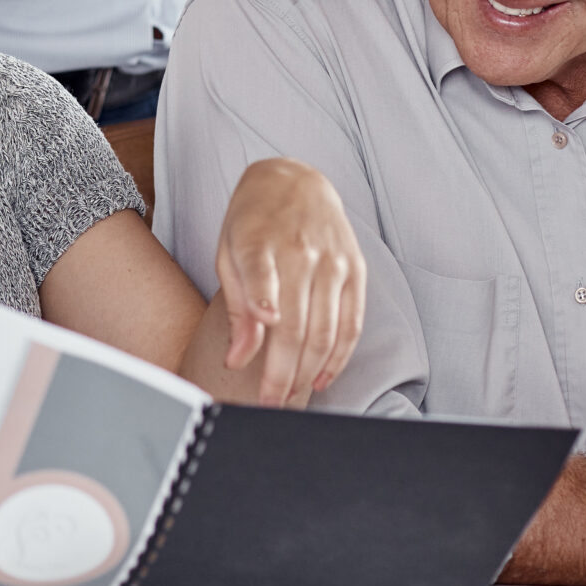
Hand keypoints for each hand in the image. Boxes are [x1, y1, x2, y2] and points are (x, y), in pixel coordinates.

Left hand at [213, 158, 364, 405]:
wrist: (294, 179)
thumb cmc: (252, 221)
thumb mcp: (229, 252)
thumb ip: (237, 306)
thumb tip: (239, 360)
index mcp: (260, 240)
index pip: (261, 281)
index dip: (260, 317)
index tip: (252, 359)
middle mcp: (301, 251)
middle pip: (296, 325)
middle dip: (282, 374)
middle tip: (268, 405)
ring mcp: (334, 261)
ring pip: (326, 331)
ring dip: (309, 373)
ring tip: (291, 398)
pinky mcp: (356, 270)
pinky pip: (352, 323)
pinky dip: (339, 357)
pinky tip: (322, 378)